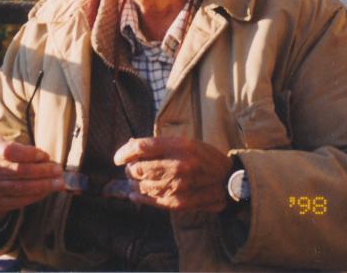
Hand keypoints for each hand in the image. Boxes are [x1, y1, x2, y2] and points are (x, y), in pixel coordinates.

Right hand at [0, 137, 63, 222]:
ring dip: (43, 185)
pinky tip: (47, 191)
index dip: (29, 154)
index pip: (9, 151)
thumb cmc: (6, 156)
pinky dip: (36, 195)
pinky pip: (19, 200)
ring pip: (20, 187)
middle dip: (42, 171)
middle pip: (18, 170)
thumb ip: (27, 150)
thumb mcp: (10, 145)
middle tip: (58, 170)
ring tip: (58, 182)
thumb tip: (47, 160)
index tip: (45, 156)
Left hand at [113, 136, 232, 212]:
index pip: (141, 147)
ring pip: (140, 186)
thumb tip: (130, 145)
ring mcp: (177, 186)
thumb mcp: (186, 142)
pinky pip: (149, 201)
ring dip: (134, 184)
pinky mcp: (177, 203)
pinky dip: (139, 197)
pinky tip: (136, 194)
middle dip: (129, 169)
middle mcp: (177, 166)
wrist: (228, 182)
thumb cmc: (204, 158)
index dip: (124, 152)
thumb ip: (159, 144)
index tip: (118, 157)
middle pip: (137, 168)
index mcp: (179, 146)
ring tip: (137, 180)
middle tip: (131, 168)